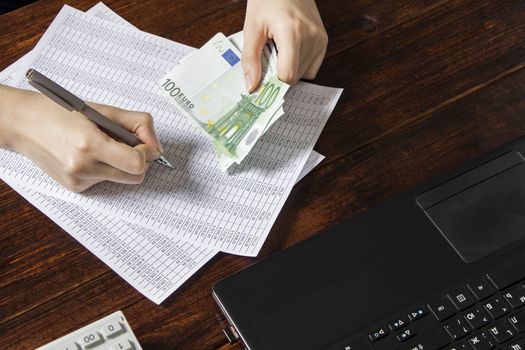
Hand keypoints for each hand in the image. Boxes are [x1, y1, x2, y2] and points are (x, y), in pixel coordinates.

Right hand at [0, 85, 162, 191]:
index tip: (145, 144)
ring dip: (121, 164)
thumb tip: (157, 145)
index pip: (137, 163)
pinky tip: (89, 155)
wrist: (24, 124)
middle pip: (135, 177)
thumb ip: (136, 124)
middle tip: (130, 144)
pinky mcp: (75, 188)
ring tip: (104, 146)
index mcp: (89, 144)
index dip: (148, 153)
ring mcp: (78, 181)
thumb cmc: (61, 112)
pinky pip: (105, 181)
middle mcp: (83, 167)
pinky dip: (105, 168)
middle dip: (140, 161)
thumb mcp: (103, 110)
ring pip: (121, 179)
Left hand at [242, 0, 327, 91]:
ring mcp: (320, 39)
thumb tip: (251, 86)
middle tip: (266, 62)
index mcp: (292, 33)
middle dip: (278, 76)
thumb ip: (250, 59)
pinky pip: (311, 68)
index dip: (273, 84)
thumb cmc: (268, 0)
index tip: (261, 85)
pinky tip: (289, 53)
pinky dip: (298, 67)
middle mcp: (311, 37)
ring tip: (278, 52)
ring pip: (303, 75)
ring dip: (288, 71)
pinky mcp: (323, 41)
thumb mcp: (252, 28)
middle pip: (294, 77)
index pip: (287, 75)